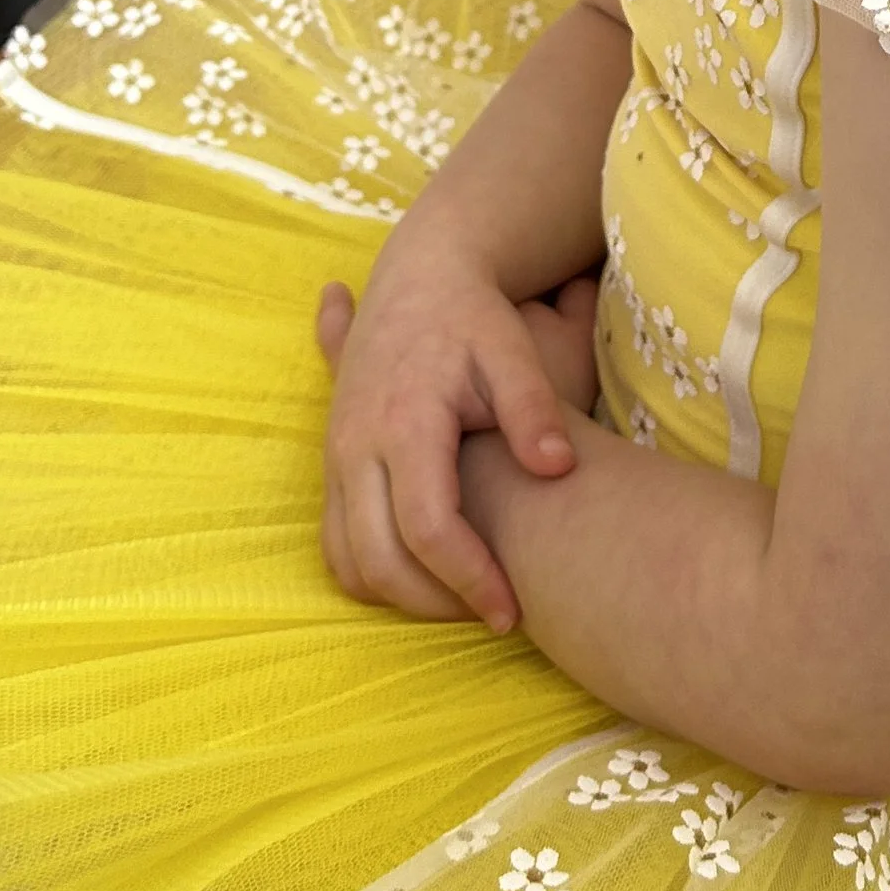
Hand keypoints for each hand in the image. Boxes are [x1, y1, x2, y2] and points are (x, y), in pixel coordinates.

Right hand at [315, 235, 591, 628]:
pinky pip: (335, 545)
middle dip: (436, 604)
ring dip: (402, 596)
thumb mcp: (511, 349)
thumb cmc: (473, 316)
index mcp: (403, 421)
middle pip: (380, 561)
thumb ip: (533, 407)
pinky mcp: (330, 464)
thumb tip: (559, 466)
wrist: (419, 275)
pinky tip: (426, 577)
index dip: (471, 578)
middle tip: (495, 615)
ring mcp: (335, 457)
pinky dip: (374, 574)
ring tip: (465, 600)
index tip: (513, 610)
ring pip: (348, 562)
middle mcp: (357, 445)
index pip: (430, 527)